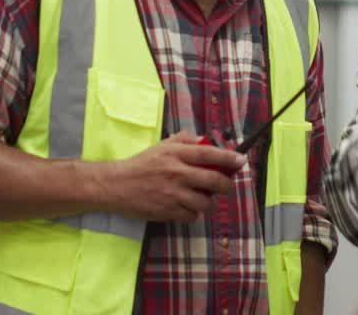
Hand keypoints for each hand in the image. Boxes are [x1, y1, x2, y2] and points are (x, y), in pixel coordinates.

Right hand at [102, 131, 245, 222]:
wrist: (117, 185)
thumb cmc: (141, 164)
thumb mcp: (161, 146)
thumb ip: (183, 141)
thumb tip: (203, 140)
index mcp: (175, 154)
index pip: (208, 154)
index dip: (228, 158)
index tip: (241, 161)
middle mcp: (176, 173)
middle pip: (213, 181)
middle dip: (226, 184)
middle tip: (227, 184)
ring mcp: (172, 194)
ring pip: (205, 202)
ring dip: (208, 201)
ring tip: (203, 197)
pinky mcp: (167, 211)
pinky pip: (191, 216)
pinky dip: (193, 213)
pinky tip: (187, 207)